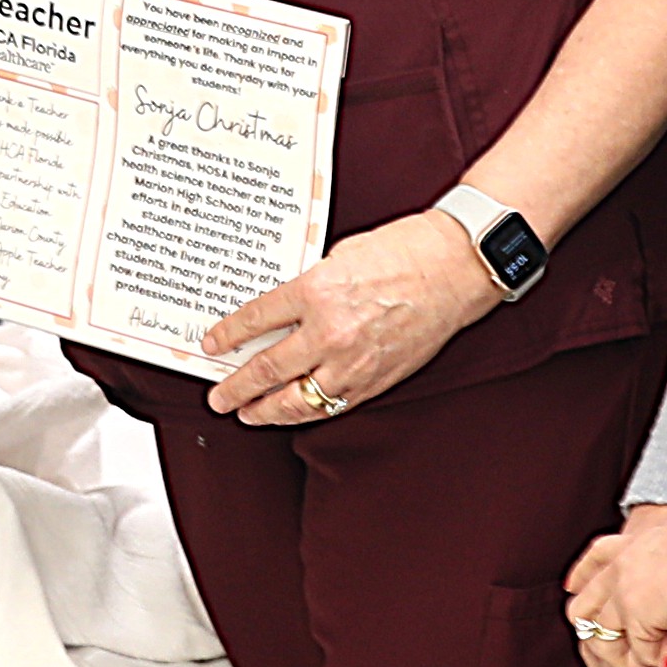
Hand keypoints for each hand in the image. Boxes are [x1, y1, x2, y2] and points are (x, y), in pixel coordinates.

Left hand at [203, 216, 501, 431]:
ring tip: (248, 413)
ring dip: (265, 410)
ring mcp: (353, 361)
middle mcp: (329, 331)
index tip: (213, 344)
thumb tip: (285, 312)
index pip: (256, 320)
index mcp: (315, 291)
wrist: (454, 268)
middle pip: (267, 369)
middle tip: (218, 396)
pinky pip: (332, 404)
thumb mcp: (340, 257)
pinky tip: (294, 412)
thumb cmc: (404, 253)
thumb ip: (309, 287)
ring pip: (296, 400)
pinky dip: (308, 411)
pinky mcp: (375, 379)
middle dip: (235, 387)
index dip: (228, 335)